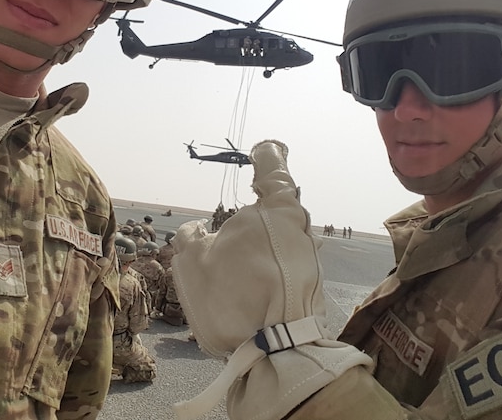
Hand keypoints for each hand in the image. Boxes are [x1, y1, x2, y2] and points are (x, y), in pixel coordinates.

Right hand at [172, 140, 371, 419]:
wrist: (273, 353)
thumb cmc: (231, 295)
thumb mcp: (192, 259)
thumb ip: (191, 235)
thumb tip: (198, 229)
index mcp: (277, 208)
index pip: (273, 164)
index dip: (264, 153)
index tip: (261, 149)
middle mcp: (301, 226)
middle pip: (278, 204)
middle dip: (257, 209)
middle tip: (232, 222)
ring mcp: (310, 257)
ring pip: (281, 235)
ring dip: (260, 241)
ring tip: (234, 261)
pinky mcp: (310, 284)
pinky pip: (285, 260)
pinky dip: (267, 263)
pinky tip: (248, 283)